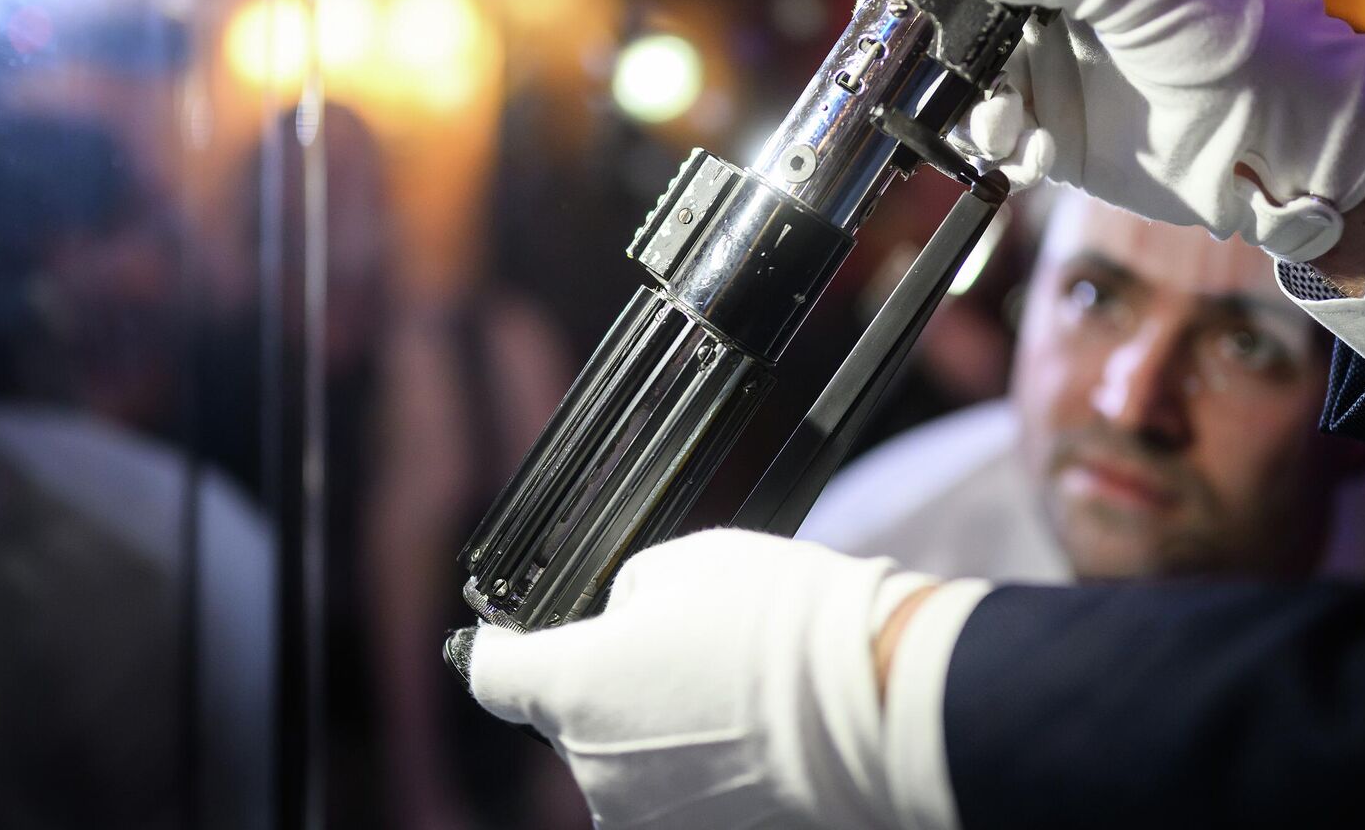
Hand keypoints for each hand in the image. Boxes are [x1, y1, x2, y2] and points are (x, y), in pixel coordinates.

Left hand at [461, 529, 939, 828]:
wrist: (872, 701)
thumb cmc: (779, 621)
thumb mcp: (682, 561)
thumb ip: (621, 596)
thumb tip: (616, 621)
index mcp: (571, 688)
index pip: (492, 676)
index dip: (505, 649)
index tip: (519, 639)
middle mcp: (590, 769)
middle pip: (569, 723)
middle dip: (609, 688)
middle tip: (681, 652)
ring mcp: (643, 818)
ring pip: (624, 767)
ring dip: (656, 737)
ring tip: (729, 698)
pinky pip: (675, 800)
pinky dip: (701, 773)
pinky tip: (750, 739)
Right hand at [859, 0, 1364, 261]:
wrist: (1285, 143)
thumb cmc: (1238, 38)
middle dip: (923, 22)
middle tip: (906, 51)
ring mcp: (1050, 63)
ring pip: (959, 71)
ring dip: (966, 97)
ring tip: (1008, 118)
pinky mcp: (1053, 131)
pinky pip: (991, 133)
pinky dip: (998, 144)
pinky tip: (1038, 150)